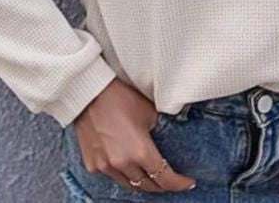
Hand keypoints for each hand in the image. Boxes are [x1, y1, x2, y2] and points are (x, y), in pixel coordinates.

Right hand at [73, 77, 196, 192]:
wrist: (90, 92)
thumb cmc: (120, 97)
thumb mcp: (149, 112)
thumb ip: (159, 130)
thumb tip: (167, 138)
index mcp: (140, 152)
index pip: (165, 178)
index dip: (179, 184)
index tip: (188, 183)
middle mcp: (122, 164)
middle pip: (147, 186)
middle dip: (162, 185)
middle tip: (171, 180)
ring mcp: (104, 167)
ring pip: (129, 184)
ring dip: (142, 182)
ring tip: (151, 176)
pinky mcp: (92, 164)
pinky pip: (112, 176)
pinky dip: (122, 174)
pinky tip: (127, 166)